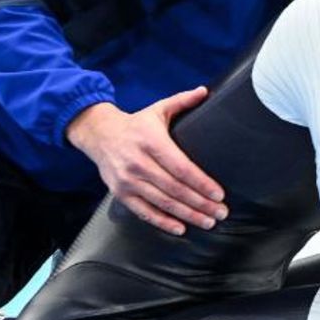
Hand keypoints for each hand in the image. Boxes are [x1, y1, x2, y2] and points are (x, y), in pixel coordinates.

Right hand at [67, 87, 227, 235]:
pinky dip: (163, 222)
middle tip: (221, 213)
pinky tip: (181, 228)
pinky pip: (145, 212)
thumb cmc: (135, 125)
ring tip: (208, 222)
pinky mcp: (121, 193)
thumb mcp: (158, 109)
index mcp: (151, 142)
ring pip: (163, 203)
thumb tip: (204, 91)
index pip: (181, 167)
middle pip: (175, 189)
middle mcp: (139, 163)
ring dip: (188, 215)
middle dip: (201, 203)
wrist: (98, 134)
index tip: (218, 194)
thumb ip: (182, 101)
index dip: (201, 183)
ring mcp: (128, 180)